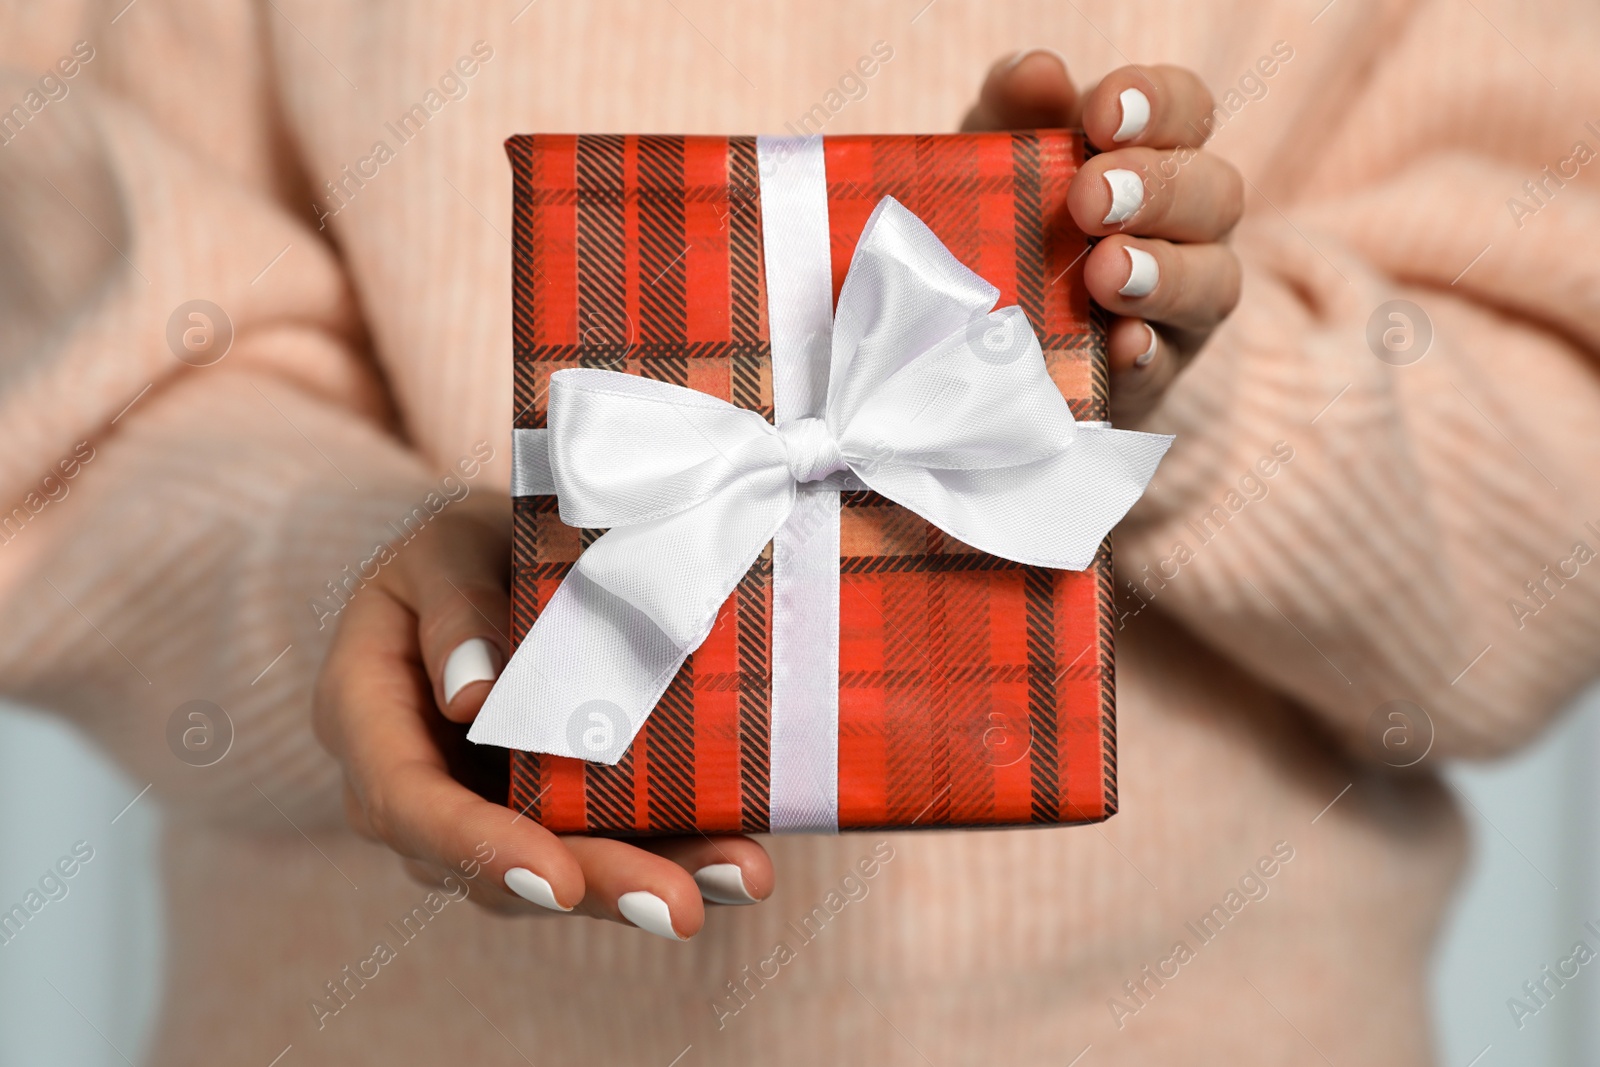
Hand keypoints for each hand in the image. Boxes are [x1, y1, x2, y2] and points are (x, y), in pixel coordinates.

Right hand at [312, 492, 773, 939]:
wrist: (488, 559)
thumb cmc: (459, 548)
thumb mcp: (444, 544)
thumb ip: (450, 606)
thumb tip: (472, 696)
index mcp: (364, 718)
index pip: (406, 803)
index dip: (478, 848)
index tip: (555, 878)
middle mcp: (417, 788)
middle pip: (492, 866)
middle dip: (593, 887)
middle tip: (677, 907)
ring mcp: (484, 812)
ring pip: (557, 874)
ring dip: (649, 881)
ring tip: (739, 877)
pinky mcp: (550, 815)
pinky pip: (605, 846)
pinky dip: (674, 852)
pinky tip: (740, 860)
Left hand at [963, 51, 1242, 424]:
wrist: (991, 338)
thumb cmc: (1010, 224)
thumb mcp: (998, 158)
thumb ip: (1017, 110)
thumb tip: (1039, 71)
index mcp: (1158, 155)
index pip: (1189, 110)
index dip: (1158, 104)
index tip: (1103, 113)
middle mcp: (1190, 227)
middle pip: (1216, 195)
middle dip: (1157, 190)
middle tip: (1091, 198)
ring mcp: (1182, 307)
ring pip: (1215, 283)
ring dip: (1164, 274)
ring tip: (1107, 272)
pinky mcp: (1153, 377)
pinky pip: (1167, 367)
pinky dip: (1146, 353)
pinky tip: (1119, 344)